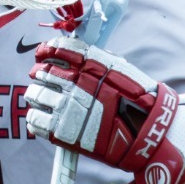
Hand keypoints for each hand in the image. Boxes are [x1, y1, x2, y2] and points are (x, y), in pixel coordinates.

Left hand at [24, 36, 184, 183]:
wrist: (149, 133)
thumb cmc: (138, 101)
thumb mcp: (119, 70)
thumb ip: (95, 61)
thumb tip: (71, 51)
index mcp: (89, 65)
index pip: (57, 50)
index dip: (47, 52)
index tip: (43, 54)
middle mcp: (75, 83)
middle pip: (42, 73)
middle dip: (41, 75)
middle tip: (43, 80)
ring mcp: (66, 107)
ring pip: (35, 95)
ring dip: (37, 96)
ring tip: (42, 99)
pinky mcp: (62, 131)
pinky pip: (36, 120)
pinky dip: (37, 118)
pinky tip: (44, 118)